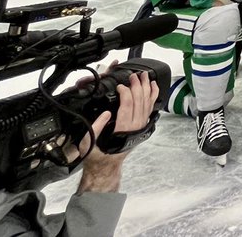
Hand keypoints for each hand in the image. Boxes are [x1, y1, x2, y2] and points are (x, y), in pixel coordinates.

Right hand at [74, 70, 158, 188]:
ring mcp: (141, 126)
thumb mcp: (88, 143)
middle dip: (138, 85)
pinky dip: (153, 96)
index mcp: (122, 129)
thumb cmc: (97, 155)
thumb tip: (106, 113)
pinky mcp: (142, 125)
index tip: (120, 86)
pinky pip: (150, 108)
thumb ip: (96, 128)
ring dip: (147, 88)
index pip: (127, 105)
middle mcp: (135, 127)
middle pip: (140, 101)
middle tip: (134, 75)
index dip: (125, 92)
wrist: (106, 166)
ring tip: (146, 76)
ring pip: (147, 103)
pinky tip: (153, 86)